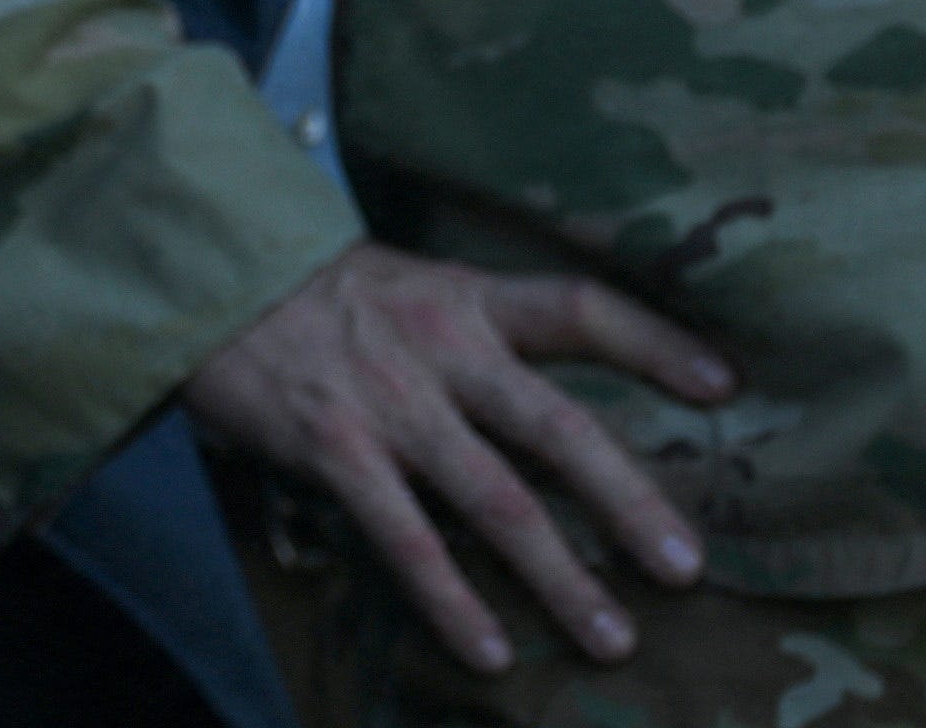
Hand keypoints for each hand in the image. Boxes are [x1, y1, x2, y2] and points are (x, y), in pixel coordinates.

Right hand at [176, 243, 730, 674]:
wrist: (200, 275)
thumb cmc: (314, 294)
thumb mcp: (406, 285)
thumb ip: (474, 335)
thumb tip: (555, 410)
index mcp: (465, 296)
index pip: (578, 307)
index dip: (654, 343)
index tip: (725, 383)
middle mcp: (440, 346)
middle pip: (557, 426)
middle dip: (628, 501)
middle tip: (686, 568)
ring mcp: (388, 400)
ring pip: (495, 498)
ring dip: (558, 575)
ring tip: (612, 638)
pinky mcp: (333, 446)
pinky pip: (405, 537)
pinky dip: (451, 598)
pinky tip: (490, 650)